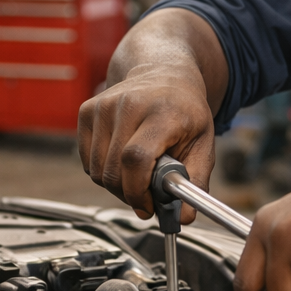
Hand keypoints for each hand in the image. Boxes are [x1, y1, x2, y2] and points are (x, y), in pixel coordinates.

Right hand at [78, 62, 215, 220]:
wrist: (163, 72)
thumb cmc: (185, 109)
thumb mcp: (204, 143)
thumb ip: (196, 181)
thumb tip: (184, 218)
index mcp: (162, 112)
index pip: (136, 158)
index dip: (137, 189)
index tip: (148, 205)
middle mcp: (129, 104)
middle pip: (112, 168)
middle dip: (128, 193)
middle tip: (145, 196)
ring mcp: (104, 105)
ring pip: (96, 169)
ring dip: (115, 184)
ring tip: (136, 176)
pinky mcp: (87, 110)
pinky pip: (87, 159)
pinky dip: (102, 170)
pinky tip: (121, 161)